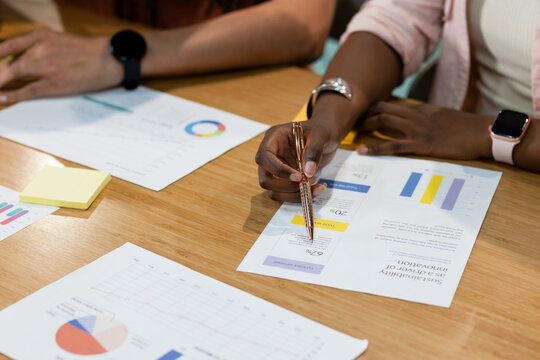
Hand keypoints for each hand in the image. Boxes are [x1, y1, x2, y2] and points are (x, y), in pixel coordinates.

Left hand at [0, 29, 122, 102]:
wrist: (110, 58)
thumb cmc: (89, 51)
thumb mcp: (60, 40)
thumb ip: (41, 47)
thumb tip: (24, 57)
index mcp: (40, 36)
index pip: (6, 46)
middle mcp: (39, 49)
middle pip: (6, 63)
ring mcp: (45, 67)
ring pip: (11, 75)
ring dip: (0, 82)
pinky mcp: (54, 84)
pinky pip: (27, 91)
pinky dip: (12, 95)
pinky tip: (2, 98)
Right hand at [255, 120, 339, 201]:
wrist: (327, 136)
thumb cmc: (320, 130)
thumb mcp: (320, 134)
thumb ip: (313, 150)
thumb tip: (308, 171)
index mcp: (273, 139)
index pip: (264, 158)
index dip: (278, 170)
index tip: (299, 176)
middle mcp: (271, 155)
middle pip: (265, 179)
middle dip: (286, 186)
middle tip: (307, 183)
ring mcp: (277, 169)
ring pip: (274, 191)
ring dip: (294, 194)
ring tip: (315, 185)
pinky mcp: (286, 180)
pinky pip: (287, 194)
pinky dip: (300, 196)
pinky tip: (317, 188)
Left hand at [358, 100, 493, 159]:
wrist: (482, 132)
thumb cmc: (466, 128)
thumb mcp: (443, 117)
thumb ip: (426, 118)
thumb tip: (413, 121)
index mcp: (421, 109)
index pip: (390, 104)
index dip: (373, 109)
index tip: (362, 115)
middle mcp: (415, 115)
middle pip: (382, 110)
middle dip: (364, 116)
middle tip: (353, 124)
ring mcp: (417, 129)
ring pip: (383, 122)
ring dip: (365, 127)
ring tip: (353, 133)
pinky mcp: (421, 144)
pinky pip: (392, 146)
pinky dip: (375, 148)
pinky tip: (362, 151)